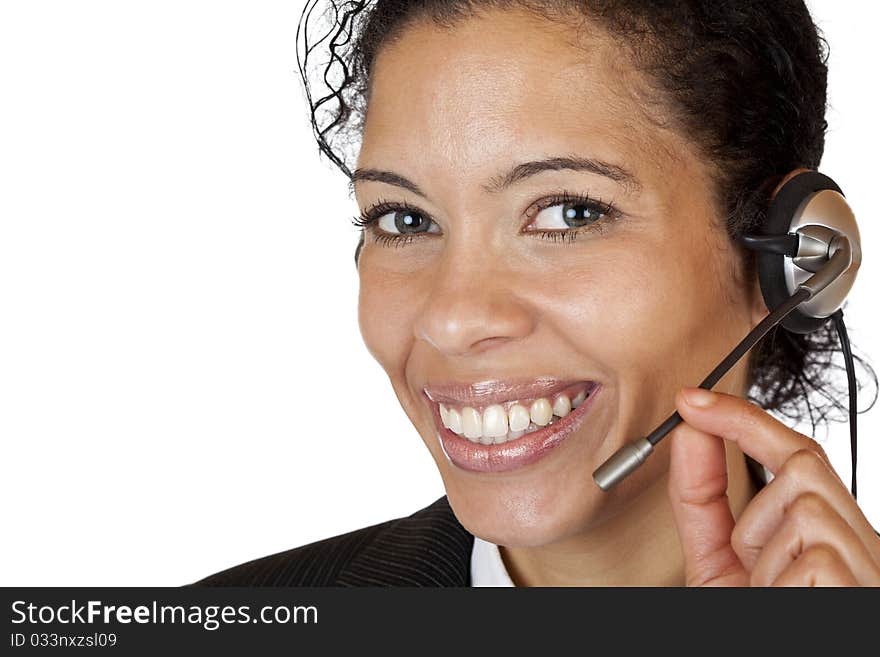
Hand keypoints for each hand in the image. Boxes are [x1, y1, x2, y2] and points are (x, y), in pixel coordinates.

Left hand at [667, 387, 879, 585]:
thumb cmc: (748, 615)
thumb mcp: (715, 558)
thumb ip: (701, 499)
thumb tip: (690, 430)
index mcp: (828, 534)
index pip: (797, 453)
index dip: (742, 419)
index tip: (689, 400)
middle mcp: (859, 544)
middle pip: (805, 461)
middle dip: (756, 495)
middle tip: (736, 538)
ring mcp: (868, 566)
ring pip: (805, 504)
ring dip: (761, 549)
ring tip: (766, 589)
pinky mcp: (861, 587)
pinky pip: (813, 555)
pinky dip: (778, 582)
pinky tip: (784, 600)